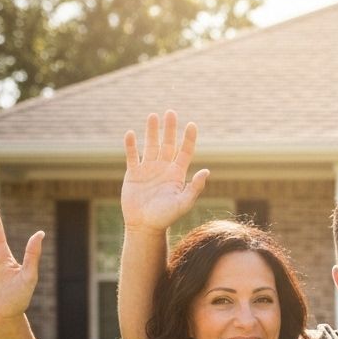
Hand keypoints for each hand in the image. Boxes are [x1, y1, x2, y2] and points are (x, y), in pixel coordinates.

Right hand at [121, 110, 208, 232]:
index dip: (188, 139)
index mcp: (177, 174)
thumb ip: (194, 187)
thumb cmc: (166, 217)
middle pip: (167, 144)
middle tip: (171, 112)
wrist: (145, 226)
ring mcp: (148, 170)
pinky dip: (130, 145)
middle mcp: (163, 169)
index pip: (184, 152)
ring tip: (153, 116)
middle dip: (169, 129)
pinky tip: (130, 133)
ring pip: (150, 145)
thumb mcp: (183, 203)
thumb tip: (206, 171)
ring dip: (151, 131)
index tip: (192, 125)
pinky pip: (132, 156)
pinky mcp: (133, 174)